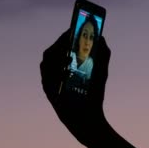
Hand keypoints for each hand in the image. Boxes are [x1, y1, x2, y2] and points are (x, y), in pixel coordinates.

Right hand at [40, 30, 111, 144]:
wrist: (90, 119)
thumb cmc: (94, 95)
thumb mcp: (101, 72)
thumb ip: (102, 55)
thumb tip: (102, 37)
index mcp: (67, 64)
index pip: (62, 45)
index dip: (65, 35)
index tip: (73, 28)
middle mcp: (56, 71)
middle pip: (52, 51)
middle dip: (60, 42)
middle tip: (70, 38)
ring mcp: (51, 81)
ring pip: (46, 61)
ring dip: (56, 53)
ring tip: (68, 52)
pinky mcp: (49, 91)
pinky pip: (45, 76)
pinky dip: (52, 68)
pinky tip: (64, 64)